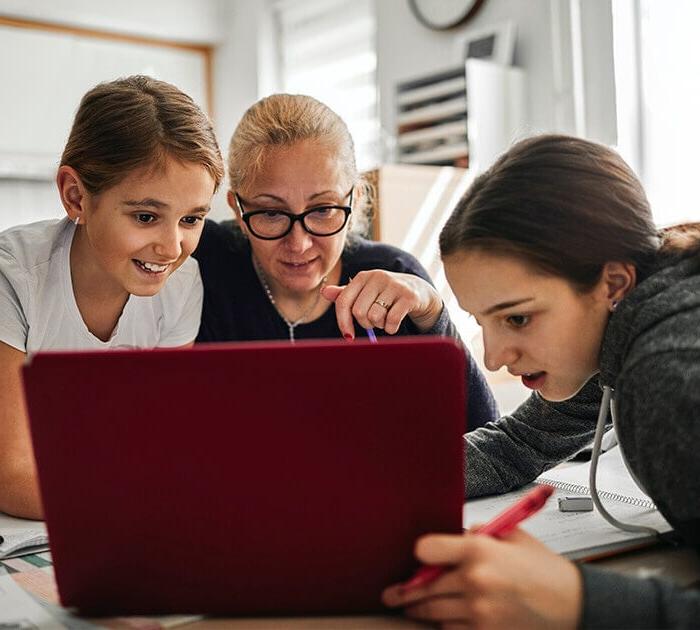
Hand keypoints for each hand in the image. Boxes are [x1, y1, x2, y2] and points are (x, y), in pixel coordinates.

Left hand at [321, 270, 442, 337]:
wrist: (419, 291)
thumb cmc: (385, 294)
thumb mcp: (365, 292)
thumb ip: (345, 294)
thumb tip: (324, 292)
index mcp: (363, 277)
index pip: (343, 301)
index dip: (343, 322)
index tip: (348, 336)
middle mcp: (377, 277)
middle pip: (359, 312)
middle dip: (365, 324)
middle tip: (373, 322)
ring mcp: (394, 285)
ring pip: (375, 317)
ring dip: (379, 325)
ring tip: (385, 319)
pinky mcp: (409, 296)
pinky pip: (392, 321)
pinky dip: (391, 328)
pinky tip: (395, 323)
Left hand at [382, 528, 582, 629]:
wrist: (574, 605)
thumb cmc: (543, 569)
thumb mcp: (511, 536)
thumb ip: (479, 533)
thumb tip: (453, 536)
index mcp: (479, 550)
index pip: (427, 549)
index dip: (419, 553)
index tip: (415, 556)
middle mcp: (475, 581)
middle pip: (424, 587)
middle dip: (407, 592)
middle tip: (394, 594)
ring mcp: (479, 611)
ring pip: (434, 612)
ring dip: (421, 611)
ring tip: (411, 607)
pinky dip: (446, 625)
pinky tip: (445, 618)